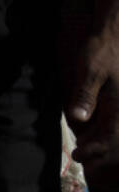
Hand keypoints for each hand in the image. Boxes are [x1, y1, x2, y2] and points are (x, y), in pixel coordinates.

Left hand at [70, 16, 118, 181]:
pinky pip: (113, 117)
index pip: (108, 137)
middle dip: (97, 148)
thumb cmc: (103, 51)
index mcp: (118, 105)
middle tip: (80, 155)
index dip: (94, 149)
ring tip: (84, 145)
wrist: (115, 35)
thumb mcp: (90, 71)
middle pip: (112, 137)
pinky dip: (102, 125)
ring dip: (99, 138)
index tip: (78, 156)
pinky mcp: (117, 97)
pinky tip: (90, 125)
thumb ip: (85, 95)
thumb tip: (78, 118)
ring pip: (114, 128)